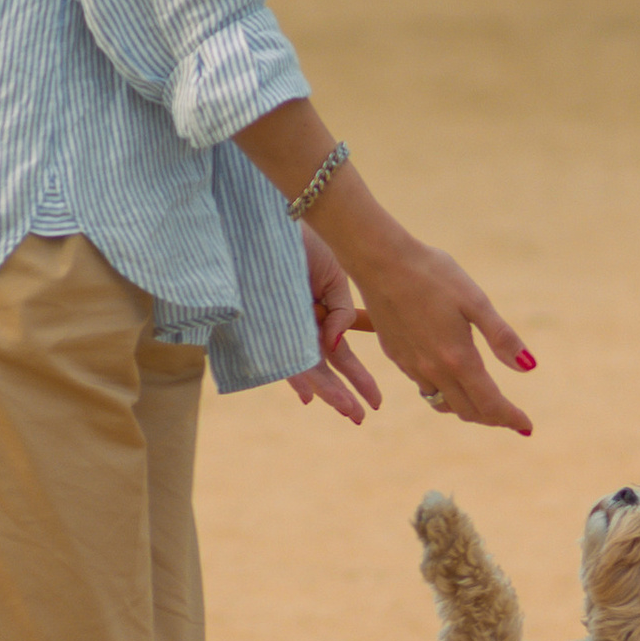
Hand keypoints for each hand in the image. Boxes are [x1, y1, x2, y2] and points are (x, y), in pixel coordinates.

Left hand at [286, 221, 383, 428]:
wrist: (270, 223)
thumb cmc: (303, 244)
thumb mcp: (334, 277)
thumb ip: (341, 312)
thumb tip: (337, 347)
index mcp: (321, 316)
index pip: (341, 355)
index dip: (358, 378)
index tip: (374, 400)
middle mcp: (302, 328)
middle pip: (325, 368)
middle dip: (345, 394)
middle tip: (361, 417)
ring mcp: (284, 328)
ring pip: (307, 368)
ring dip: (327, 391)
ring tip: (347, 411)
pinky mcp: (265, 326)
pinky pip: (281, 355)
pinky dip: (295, 375)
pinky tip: (308, 395)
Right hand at [343, 227, 534, 435]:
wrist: (381, 262)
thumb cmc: (432, 274)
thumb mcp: (475, 300)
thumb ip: (502, 337)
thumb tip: (529, 368)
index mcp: (457, 358)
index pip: (490, 404)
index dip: (510, 418)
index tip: (526, 426)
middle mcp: (433, 369)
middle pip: (467, 410)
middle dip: (492, 418)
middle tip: (510, 417)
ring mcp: (411, 365)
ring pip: (443, 403)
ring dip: (467, 408)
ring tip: (483, 403)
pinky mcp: (396, 356)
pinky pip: (424, 387)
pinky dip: (443, 393)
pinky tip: (450, 378)